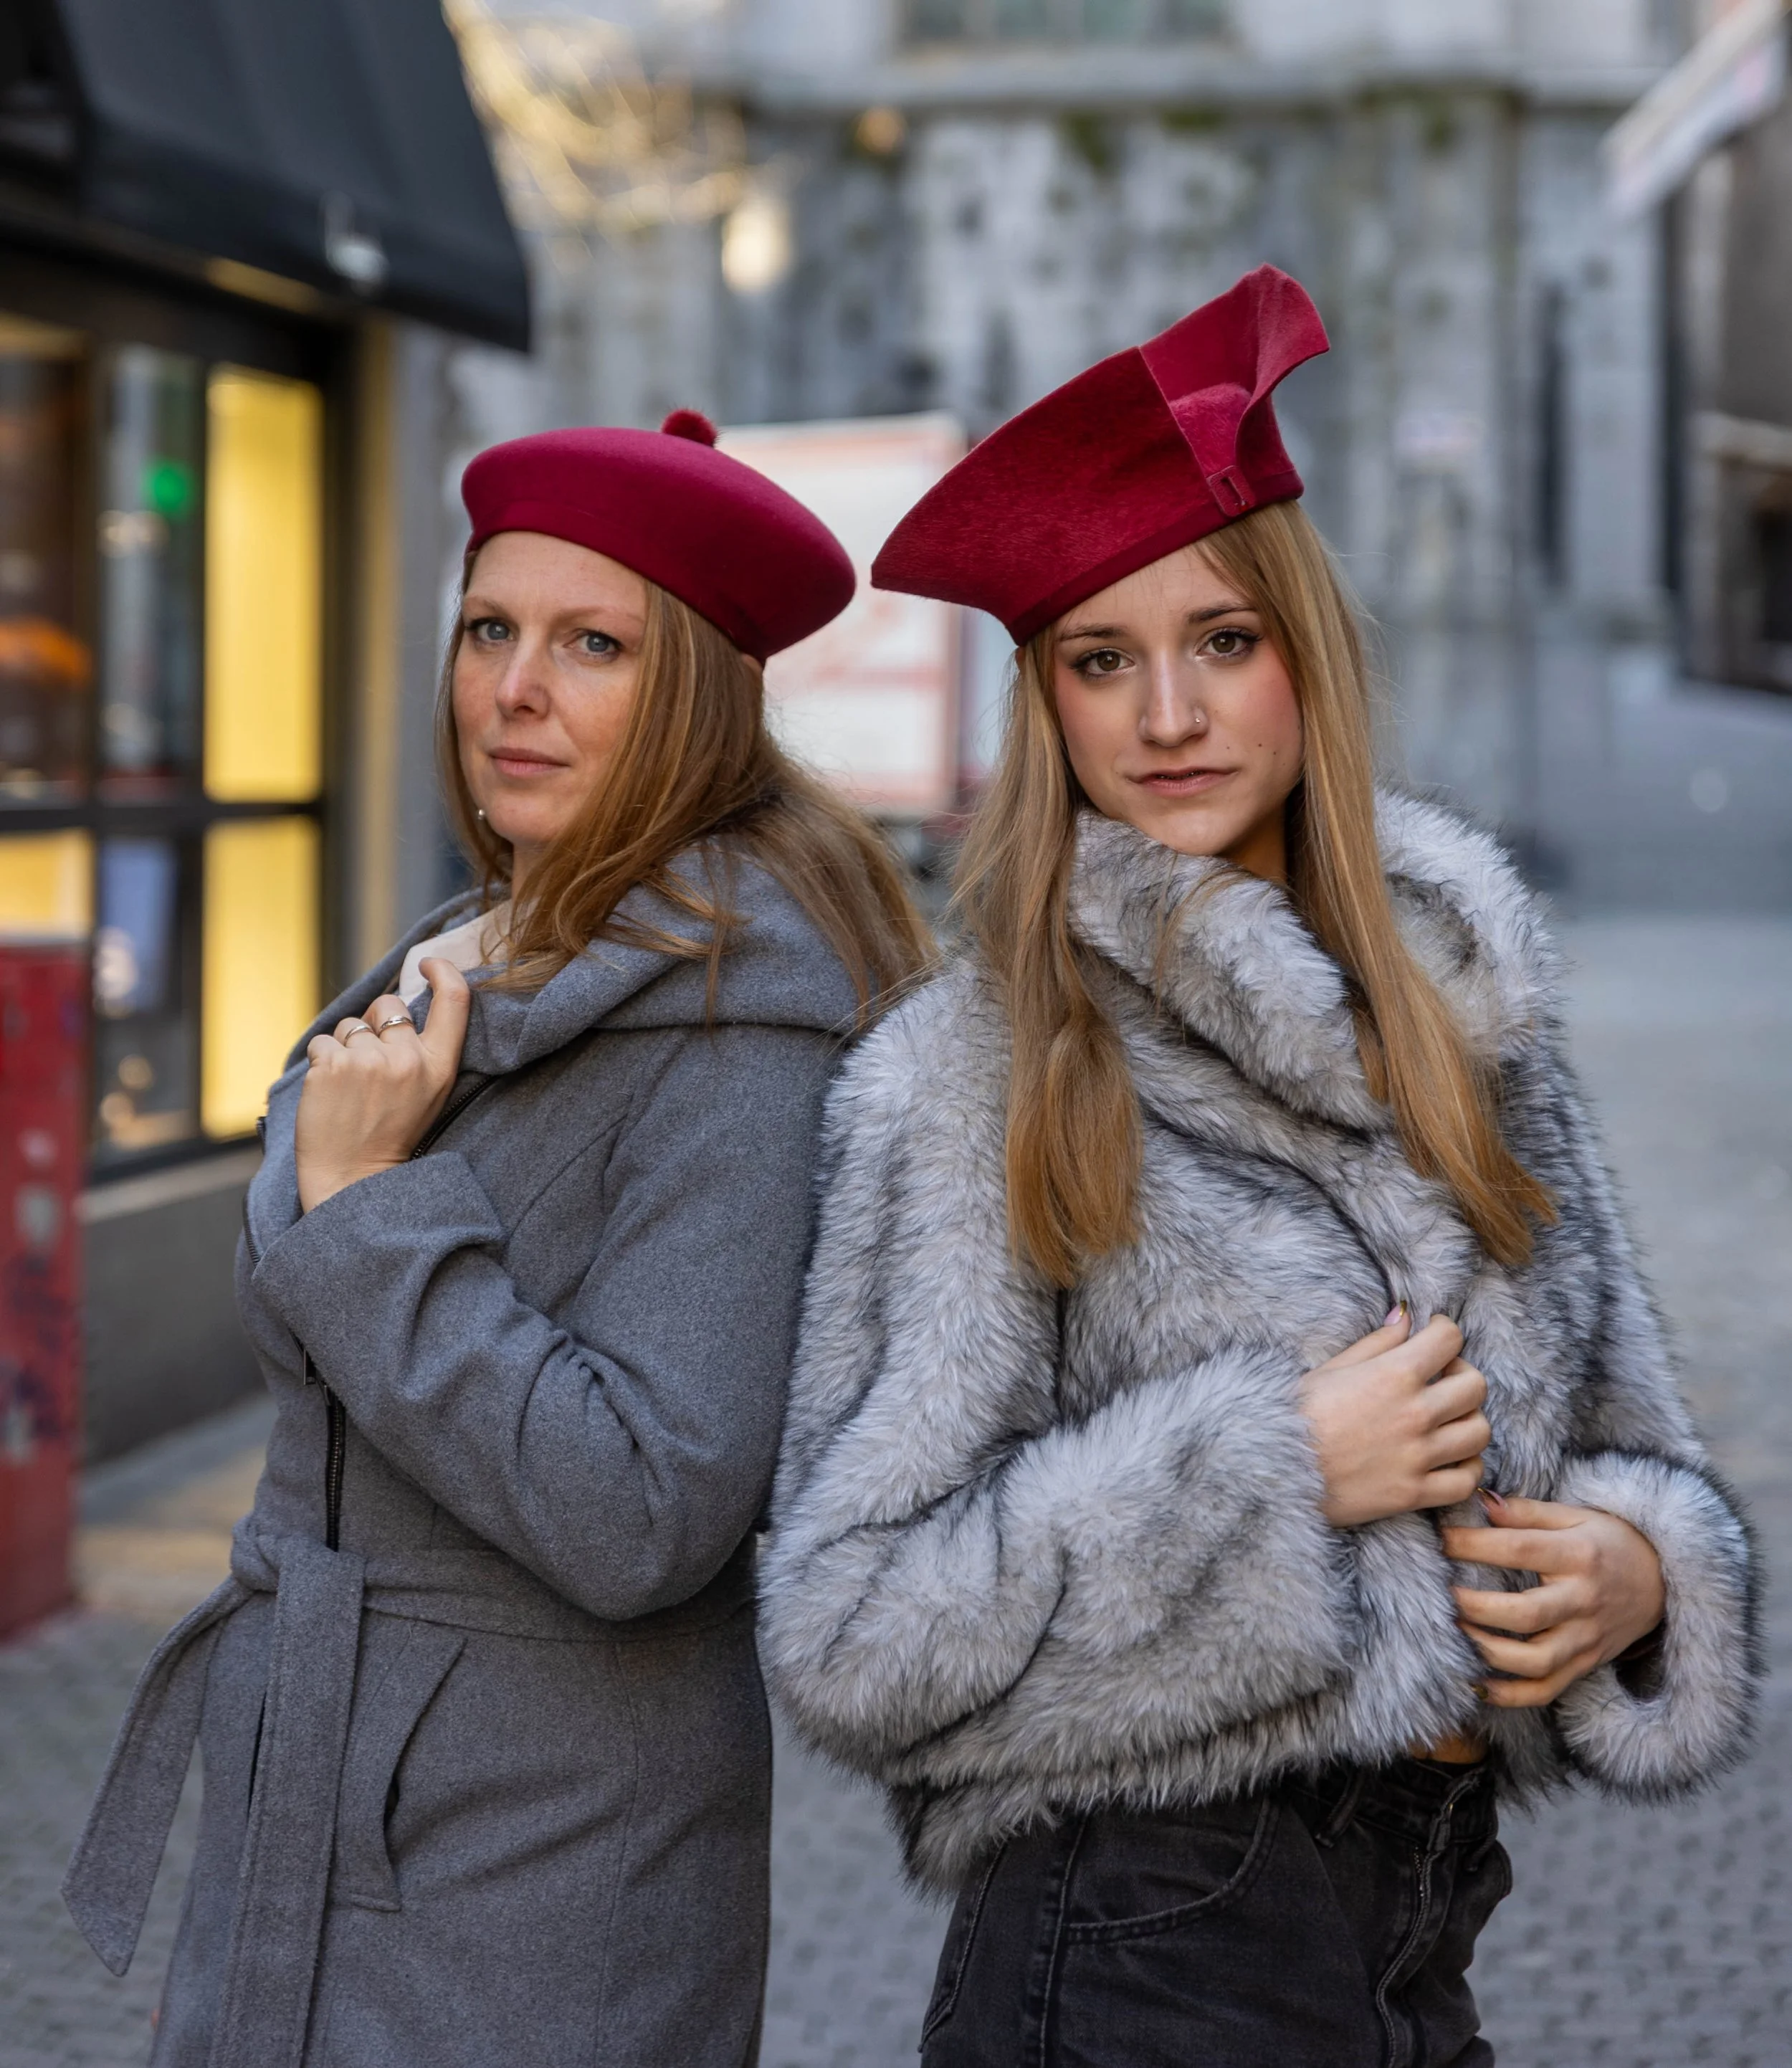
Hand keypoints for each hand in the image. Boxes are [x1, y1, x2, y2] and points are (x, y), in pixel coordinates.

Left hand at [294, 961, 471, 1211]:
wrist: (353, 1180)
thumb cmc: (390, 1136)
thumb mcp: (428, 1094)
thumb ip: (422, 1052)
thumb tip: (400, 1008)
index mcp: (439, 1067)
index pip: (455, 1000)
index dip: (443, 971)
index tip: (428, 963)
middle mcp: (408, 1059)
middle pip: (389, 1006)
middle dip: (376, 1022)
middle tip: (371, 1065)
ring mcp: (368, 1061)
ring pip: (350, 1025)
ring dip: (345, 1048)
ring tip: (350, 1088)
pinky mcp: (331, 1065)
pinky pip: (323, 1042)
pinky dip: (321, 1062)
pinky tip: (330, 1092)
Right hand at [1300, 1307, 1489, 1527]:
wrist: (1274, 1469)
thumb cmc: (1296, 1414)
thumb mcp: (1331, 1368)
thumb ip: (1377, 1343)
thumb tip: (1405, 1317)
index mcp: (1393, 1375)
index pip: (1450, 1339)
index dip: (1445, 1331)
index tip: (1435, 1336)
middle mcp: (1414, 1413)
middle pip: (1475, 1385)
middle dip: (1462, 1376)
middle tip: (1441, 1380)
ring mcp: (1417, 1456)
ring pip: (1479, 1432)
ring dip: (1467, 1421)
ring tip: (1446, 1421)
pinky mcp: (1414, 1493)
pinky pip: (1467, 1481)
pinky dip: (1466, 1469)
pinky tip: (1449, 1459)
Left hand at [1443, 1493, 1665, 1707]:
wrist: (1663, 1581)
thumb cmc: (1609, 1541)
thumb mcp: (1576, 1515)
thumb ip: (1527, 1512)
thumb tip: (1481, 1501)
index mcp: (1578, 1555)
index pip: (1518, 1550)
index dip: (1471, 1545)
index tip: (1440, 1539)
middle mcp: (1584, 1601)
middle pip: (1524, 1614)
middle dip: (1475, 1607)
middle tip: (1441, 1594)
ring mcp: (1587, 1638)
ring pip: (1535, 1661)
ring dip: (1488, 1651)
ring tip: (1457, 1631)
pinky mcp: (1586, 1664)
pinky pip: (1546, 1690)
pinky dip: (1510, 1695)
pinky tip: (1478, 1683)